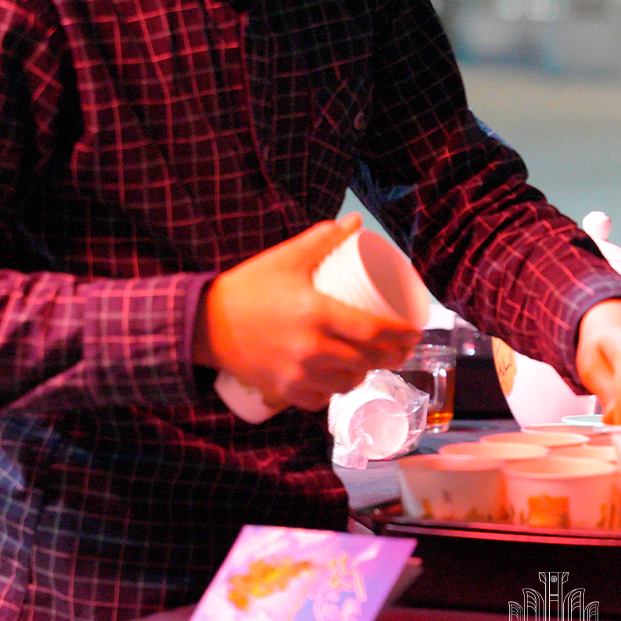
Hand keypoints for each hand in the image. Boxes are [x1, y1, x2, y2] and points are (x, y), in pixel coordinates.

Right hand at [193, 214, 421, 410]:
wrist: (204, 323)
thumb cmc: (248, 287)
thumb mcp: (287, 257)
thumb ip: (323, 238)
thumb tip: (356, 222)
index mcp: (316, 313)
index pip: (373, 330)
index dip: (401, 334)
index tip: (415, 331)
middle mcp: (311, 348)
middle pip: (366, 359)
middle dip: (391, 355)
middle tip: (402, 346)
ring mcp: (297, 374)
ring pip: (348, 381)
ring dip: (365, 372)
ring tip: (372, 360)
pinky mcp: (284, 391)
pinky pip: (322, 399)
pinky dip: (335, 390)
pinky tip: (341, 379)